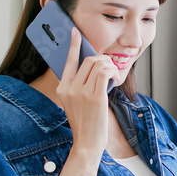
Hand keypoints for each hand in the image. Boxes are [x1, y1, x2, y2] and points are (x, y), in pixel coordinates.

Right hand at [55, 27, 116, 156]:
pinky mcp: (94, 97)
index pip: (68, 61)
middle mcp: (70, 88)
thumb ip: (79, 85)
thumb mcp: (75, 103)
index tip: (75, 33)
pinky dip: (113, 73)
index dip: (74, 45)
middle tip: (109, 68)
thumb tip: (93, 67)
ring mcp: (81, 92)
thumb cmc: (85, 123)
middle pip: (88, 60)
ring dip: (110, 66)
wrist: (87, 142)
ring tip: (113, 76)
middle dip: (102, 60)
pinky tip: (114, 80)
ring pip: (98, 65)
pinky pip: (105, 74)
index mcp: (62, 88)